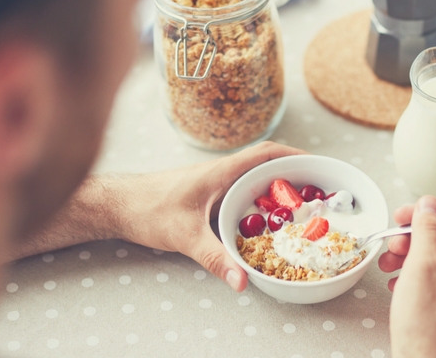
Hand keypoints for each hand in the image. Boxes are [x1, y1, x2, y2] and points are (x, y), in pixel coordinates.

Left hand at [117, 141, 305, 291]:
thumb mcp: (184, 236)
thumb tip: (243, 281)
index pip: (265, 153)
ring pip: (253, 181)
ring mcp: (214, 184)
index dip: (294, 155)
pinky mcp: (207, 196)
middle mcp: (221, 173)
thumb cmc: (146, 209)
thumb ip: (215, 258)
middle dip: (293, 175)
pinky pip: (241, 195)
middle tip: (319, 191)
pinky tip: (265, 223)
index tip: (318, 163)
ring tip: (301, 207)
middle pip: (265, 166)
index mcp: (221, 171)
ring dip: (277, 189)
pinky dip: (259, 203)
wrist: (116, 205)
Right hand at [379, 196, 435, 357]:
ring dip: (410, 256)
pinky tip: (398, 284)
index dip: (427, 213)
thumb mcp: (422, 265)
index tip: (405, 215)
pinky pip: (435, 280)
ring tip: (389, 265)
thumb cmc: (428, 324)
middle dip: (414, 237)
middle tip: (393, 243)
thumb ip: (427, 229)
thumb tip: (430, 204)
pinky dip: (414, 276)